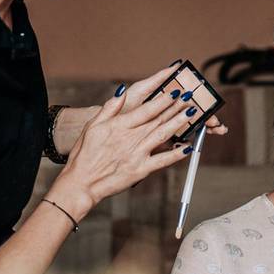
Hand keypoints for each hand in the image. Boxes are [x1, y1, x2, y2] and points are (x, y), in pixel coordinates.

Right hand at [50, 78, 196, 212]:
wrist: (82, 182)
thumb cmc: (84, 155)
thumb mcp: (92, 126)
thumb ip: (109, 107)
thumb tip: (122, 90)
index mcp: (119, 126)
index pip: (146, 109)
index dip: (163, 100)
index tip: (174, 92)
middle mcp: (130, 138)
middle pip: (158, 120)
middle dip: (175, 108)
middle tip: (189, 98)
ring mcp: (137, 154)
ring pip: (162, 135)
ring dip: (179, 123)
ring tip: (191, 114)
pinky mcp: (140, 170)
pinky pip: (162, 161)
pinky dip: (176, 154)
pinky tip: (187, 146)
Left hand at [123, 63, 228, 139]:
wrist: (105, 127)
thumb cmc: (121, 106)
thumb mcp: (140, 90)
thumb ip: (158, 80)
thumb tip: (176, 65)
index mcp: (165, 102)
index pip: (189, 101)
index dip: (202, 103)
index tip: (212, 104)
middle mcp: (166, 116)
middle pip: (192, 116)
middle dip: (208, 119)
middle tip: (217, 122)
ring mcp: (163, 130)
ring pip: (188, 130)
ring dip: (203, 130)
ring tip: (215, 130)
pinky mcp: (157, 144)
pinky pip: (175, 145)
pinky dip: (185, 145)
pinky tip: (192, 145)